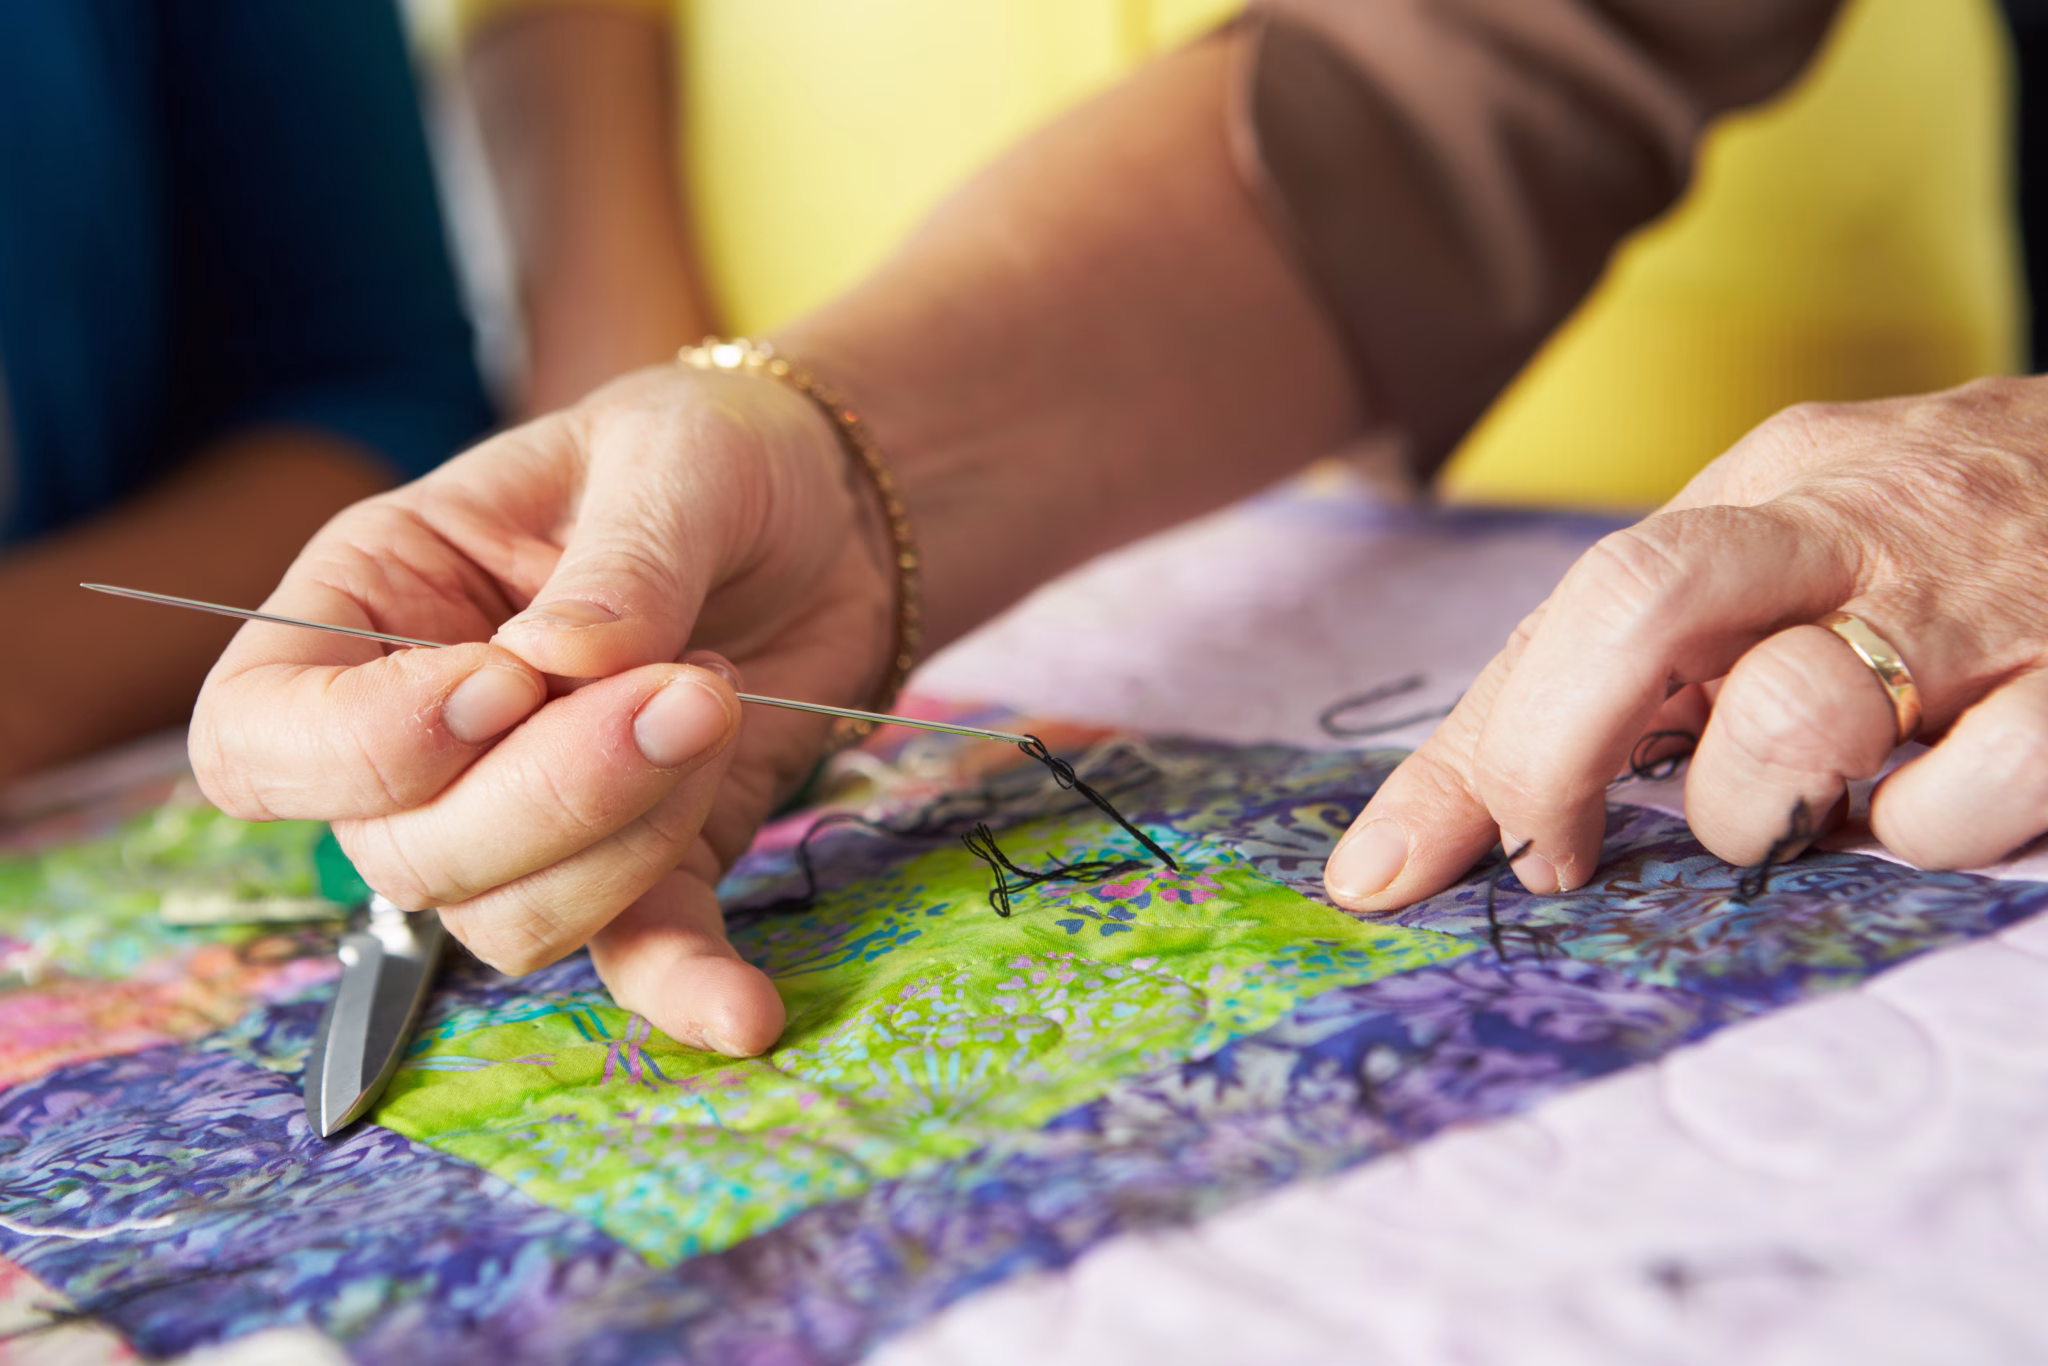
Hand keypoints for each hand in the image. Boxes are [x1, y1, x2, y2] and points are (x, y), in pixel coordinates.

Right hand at [191, 364, 894, 1053]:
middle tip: (691, 685)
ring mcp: (528, 816)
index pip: (258, 737)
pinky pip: (633, 957)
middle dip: (551, 792)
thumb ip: (618, 564)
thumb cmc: (712, 453)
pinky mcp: (644, 865)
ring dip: (628, 840)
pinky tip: (746, 1012)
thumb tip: (560, 668)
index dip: (359, 748)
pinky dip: (685, 987)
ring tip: (721, 700)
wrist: (833, 510)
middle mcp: (426, 733)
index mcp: (375, 605)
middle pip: (403, 851)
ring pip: (507, 918)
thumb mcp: (666, 460)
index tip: (504, 683)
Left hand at [1326, 376, 2047, 907]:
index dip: (1495, 752)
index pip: (1581, 609)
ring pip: (1798, 716)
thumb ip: (1591, 695)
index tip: (1441, 864)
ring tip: (1820, 799)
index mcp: (1764, 492)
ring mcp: (1982, 602)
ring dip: (1770, 806)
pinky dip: (1927, 833)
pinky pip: (1965, 800)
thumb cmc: (1940, 559)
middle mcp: (1856, 527)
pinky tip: (1943, 798)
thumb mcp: (1769, 580)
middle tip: (1574, 846)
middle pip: (1644, 604)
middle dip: (1561, 750)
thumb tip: (1377, 866)